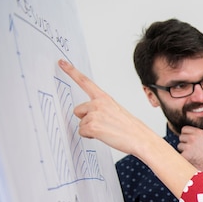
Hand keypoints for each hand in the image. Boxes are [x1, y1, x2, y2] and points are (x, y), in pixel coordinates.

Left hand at [59, 59, 196, 196]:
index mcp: (105, 98)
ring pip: (81, 123)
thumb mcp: (117, 111)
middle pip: (78, 111)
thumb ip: (102, 109)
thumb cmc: (132, 128)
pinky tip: (104, 135)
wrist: (140, 138)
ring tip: (107, 131)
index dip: (71, 71)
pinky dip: (91, 136)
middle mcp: (98, 103)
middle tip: (103, 125)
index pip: (85, 82)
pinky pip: (82, 132)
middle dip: (86, 119)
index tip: (61, 62)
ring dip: (90, 129)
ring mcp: (94, 114)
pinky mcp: (92, 126)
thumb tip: (90, 116)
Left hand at [178, 126, 202, 172]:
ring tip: (193, 155)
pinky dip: (184, 158)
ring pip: (179, 146)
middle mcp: (193, 138)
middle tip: (192, 149)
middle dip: (185, 143)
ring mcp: (188, 147)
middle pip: (181, 137)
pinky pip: (180, 155)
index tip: (188, 139)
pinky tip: (191, 160)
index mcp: (199, 133)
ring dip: (184, 150)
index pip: (184, 129)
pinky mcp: (185, 155)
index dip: (186, 134)